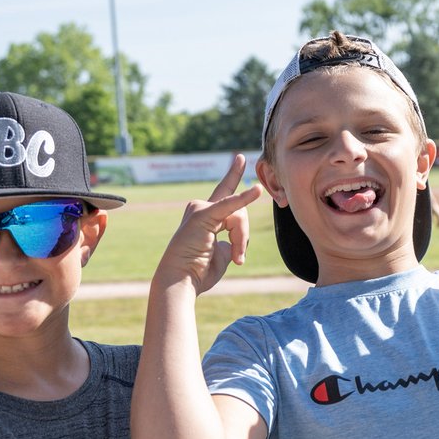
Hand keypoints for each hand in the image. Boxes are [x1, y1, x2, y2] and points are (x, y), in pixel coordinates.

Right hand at [160, 154, 260, 292]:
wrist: (181, 280)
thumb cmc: (199, 271)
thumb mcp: (222, 252)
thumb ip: (231, 239)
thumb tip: (235, 235)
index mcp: (206, 215)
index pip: (226, 193)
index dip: (234, 175)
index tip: (241, 158)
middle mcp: (201, 207)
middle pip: (239, 211)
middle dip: (243, 237)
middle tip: (239, 259)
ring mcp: (200, 208)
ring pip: (237, 215)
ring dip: (241, 241)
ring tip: (235, 259)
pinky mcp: (204, 214)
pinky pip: (230, 206)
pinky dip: (244, 198)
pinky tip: (257, 191)